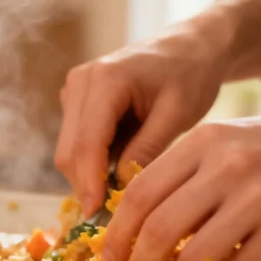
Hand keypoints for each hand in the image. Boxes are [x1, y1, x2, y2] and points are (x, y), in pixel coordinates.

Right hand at [55, 19, 231, 214]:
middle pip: (70, 150)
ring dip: (89, 175)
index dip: (89, 182)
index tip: (96, 214)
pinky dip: (92, 162)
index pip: (87, 142)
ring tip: (120, 194)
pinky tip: (118, 171)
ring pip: (69, 149)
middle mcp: (80, 81)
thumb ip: (147, 149)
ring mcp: (74, 89)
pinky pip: (76, 141)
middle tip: (112, 214)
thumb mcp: (178, 114)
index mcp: (105, 79)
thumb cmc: (191, 74)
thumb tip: (120, 189)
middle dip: (87, 184)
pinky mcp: (77, 100)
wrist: (190, 46)